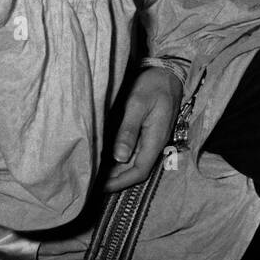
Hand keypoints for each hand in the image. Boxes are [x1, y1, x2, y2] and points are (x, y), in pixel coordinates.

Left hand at [105, 67, 182, 192]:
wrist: (169, 74)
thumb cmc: (153, 85)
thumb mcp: (137, 104)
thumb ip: (129, 130)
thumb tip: (119, 157)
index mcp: (155, 139)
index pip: (139, 171)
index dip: (119, 182)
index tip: (99, 186)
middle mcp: (154, 144)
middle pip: (135, 170)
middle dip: (114, 179)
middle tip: (90, 182)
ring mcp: (151, 139)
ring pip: (133, 162)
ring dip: (115, 170)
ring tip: (94, 172)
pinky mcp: (146, 133)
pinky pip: (133, 152)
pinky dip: (118, 158)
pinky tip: (103, 157)